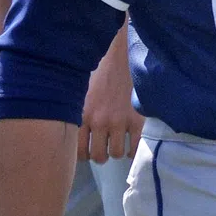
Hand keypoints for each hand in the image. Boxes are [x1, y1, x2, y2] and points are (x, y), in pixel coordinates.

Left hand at [79, 36, 141, 163]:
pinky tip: (132, 143)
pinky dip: (133, 149)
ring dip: (118, 152)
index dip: (85, 155)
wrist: (123, 59)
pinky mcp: (137, 119)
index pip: (79, 150)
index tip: (89, 150)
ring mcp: (119, 121)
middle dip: (102, 156)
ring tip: (120, 145)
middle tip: (105, 149)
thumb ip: (80, 115)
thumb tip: (78, 136)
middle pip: (98, 156)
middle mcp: (99, 122)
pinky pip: (135, 146)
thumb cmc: (100, 75)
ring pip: (116, 153)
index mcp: (83, 116)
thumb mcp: (82, 95)